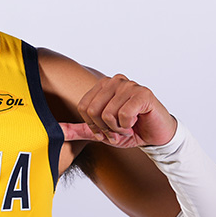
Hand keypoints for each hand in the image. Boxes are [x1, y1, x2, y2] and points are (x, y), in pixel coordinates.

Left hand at [59, 74, 176, 148]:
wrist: (157, 135)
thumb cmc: (130, 130)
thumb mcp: (101, 132)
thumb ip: (80, 129)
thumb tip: (58, 130)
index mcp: (102, 85)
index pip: (83, 107)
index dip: (93, 125)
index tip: (106, 130)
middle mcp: (114, 81)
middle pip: (93, 110)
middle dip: (105, 128)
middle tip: (118, 130)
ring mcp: (129, 85)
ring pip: (108, 113)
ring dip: (118, 128)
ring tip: (128, 126)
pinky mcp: (143, 93)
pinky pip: (123, 114)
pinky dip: (128, 126)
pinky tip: (136, 123)